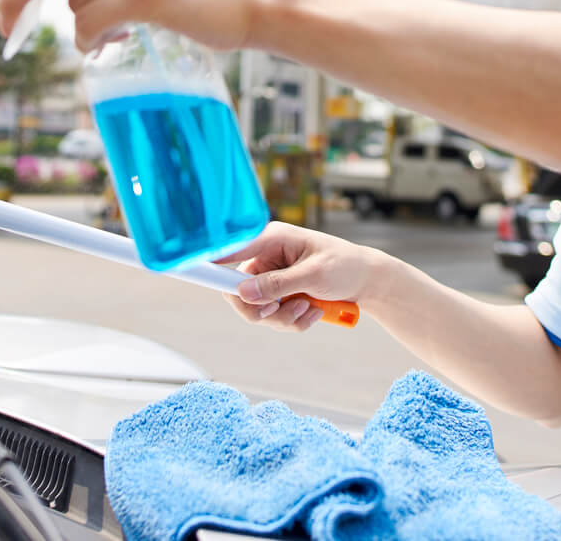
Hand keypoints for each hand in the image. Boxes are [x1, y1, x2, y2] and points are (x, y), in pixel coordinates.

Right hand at [210, 224, 379, 333]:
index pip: (230, 251)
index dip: (209, 264)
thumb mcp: (314, 275)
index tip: (191, 270)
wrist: (369, 281)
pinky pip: (272, 317)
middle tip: (289, 313)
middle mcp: (266, 256)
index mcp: (271, 238)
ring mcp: (272, 276)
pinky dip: (292, 321)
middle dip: (265, 311)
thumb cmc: (346, 266)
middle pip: (239, 292)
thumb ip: (279, 284)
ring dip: (284, 318)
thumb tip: (243, 292)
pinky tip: (313, 313)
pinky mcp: (280, 293)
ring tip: (310, 310)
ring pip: (257, 310)